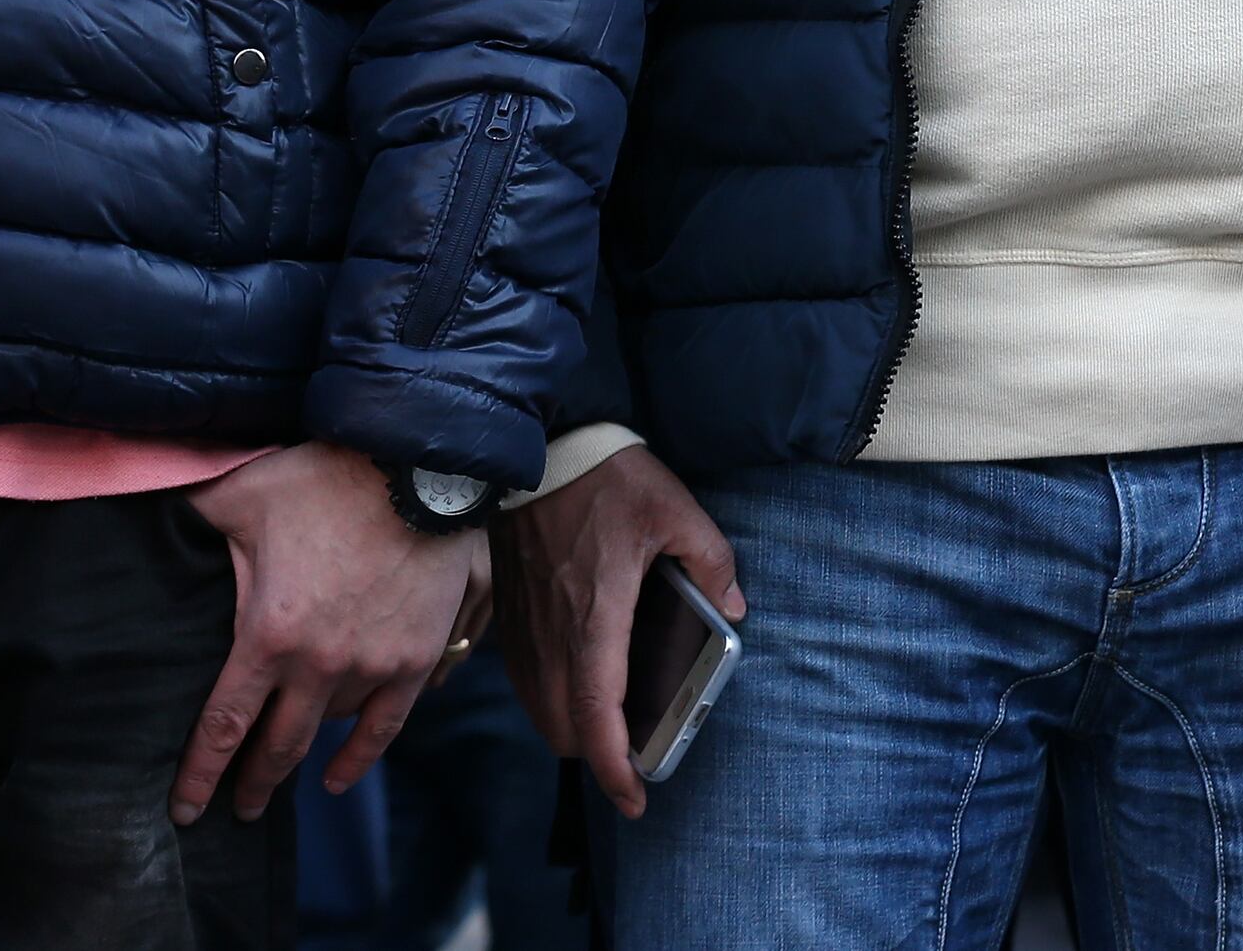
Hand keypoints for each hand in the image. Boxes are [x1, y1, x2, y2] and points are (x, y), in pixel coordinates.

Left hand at [171, 444, 488, 827]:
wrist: (418, 466)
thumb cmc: (324, 478)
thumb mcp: (243, 494)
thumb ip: (192, 519)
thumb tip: (138, 516)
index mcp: (269, 635)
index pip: (224, 726)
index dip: (199, 774)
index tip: (183, 810)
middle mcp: (319, 665)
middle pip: (275, 748)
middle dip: (248, 785)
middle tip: (234, 811)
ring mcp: (372, 666)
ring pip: (326, 731)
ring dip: (300, 755)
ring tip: (279, 770)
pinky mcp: (415, 658)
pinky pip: (384, 727)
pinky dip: (359, 758)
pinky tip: (336, 778)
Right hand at [494, 446, 742, 818]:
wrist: (541, 443)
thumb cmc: (608, 477)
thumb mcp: (675, 510)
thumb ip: (712, 563)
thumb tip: (733, 609)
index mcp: (595, 617)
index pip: (595, 715)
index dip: (613, 768)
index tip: (635, 799)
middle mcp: (551, 633)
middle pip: (563, 728)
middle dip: (597, 754)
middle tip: (636, 753)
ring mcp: (523, 625)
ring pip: (539, 709)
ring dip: (571, 729)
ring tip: (611, 725)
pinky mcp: (509, 612)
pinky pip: (524, 679)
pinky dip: (549, 699)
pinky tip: (580, 680)